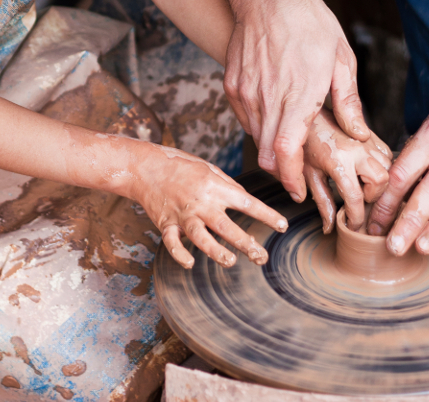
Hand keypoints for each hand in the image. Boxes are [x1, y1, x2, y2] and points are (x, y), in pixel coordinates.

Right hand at [132, 145, 287, 267]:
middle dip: (245, 243)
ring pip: (201, 236)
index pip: (246, 203)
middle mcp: (200, 202)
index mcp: (215, 187)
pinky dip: (180, 254)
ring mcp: (182, 214)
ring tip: (231, 261)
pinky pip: (172, 242)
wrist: (146, 167)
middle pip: (226, 226)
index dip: (266, 215)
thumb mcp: (209, 168)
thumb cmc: (181, 166)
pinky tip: (190, 263)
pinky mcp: (165, 223)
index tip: (282, 226)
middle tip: (261, 257)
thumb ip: (228, 186)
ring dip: (216, 251)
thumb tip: (246, 201)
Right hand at [221, 0, 369, 201]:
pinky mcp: (232, 86)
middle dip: (282, 172)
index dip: (291, 177)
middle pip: (267, 154)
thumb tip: (359, 135)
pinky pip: (244, 119)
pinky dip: (258, 126)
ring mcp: (246, 92)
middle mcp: (268, 97)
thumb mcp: (341, 59)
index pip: (288, 151)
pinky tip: (272, 114)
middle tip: (296, 175)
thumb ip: (349, 103)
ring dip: (272, 147)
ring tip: (288, 137)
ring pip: (256, 138)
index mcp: (299, 93)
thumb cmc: (308, 23)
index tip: (298, 191)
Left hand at [304, 109, 391, 233]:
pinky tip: (367, 172)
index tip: (353, 226)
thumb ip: (322, 202)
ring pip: (389, 168)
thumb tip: (329, 227)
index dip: (356, 217)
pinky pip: (388, 156)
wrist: (308, 115)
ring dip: (379, 183)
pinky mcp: (372, 135)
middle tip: (359, 201)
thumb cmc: (304, 144)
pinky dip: (382, 168)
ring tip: (363, 187)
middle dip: (373, 196)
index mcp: (338, 161)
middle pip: (381, 182)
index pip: (355, 197)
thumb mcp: (309, 175)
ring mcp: (367, 141)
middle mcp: (357, 150)